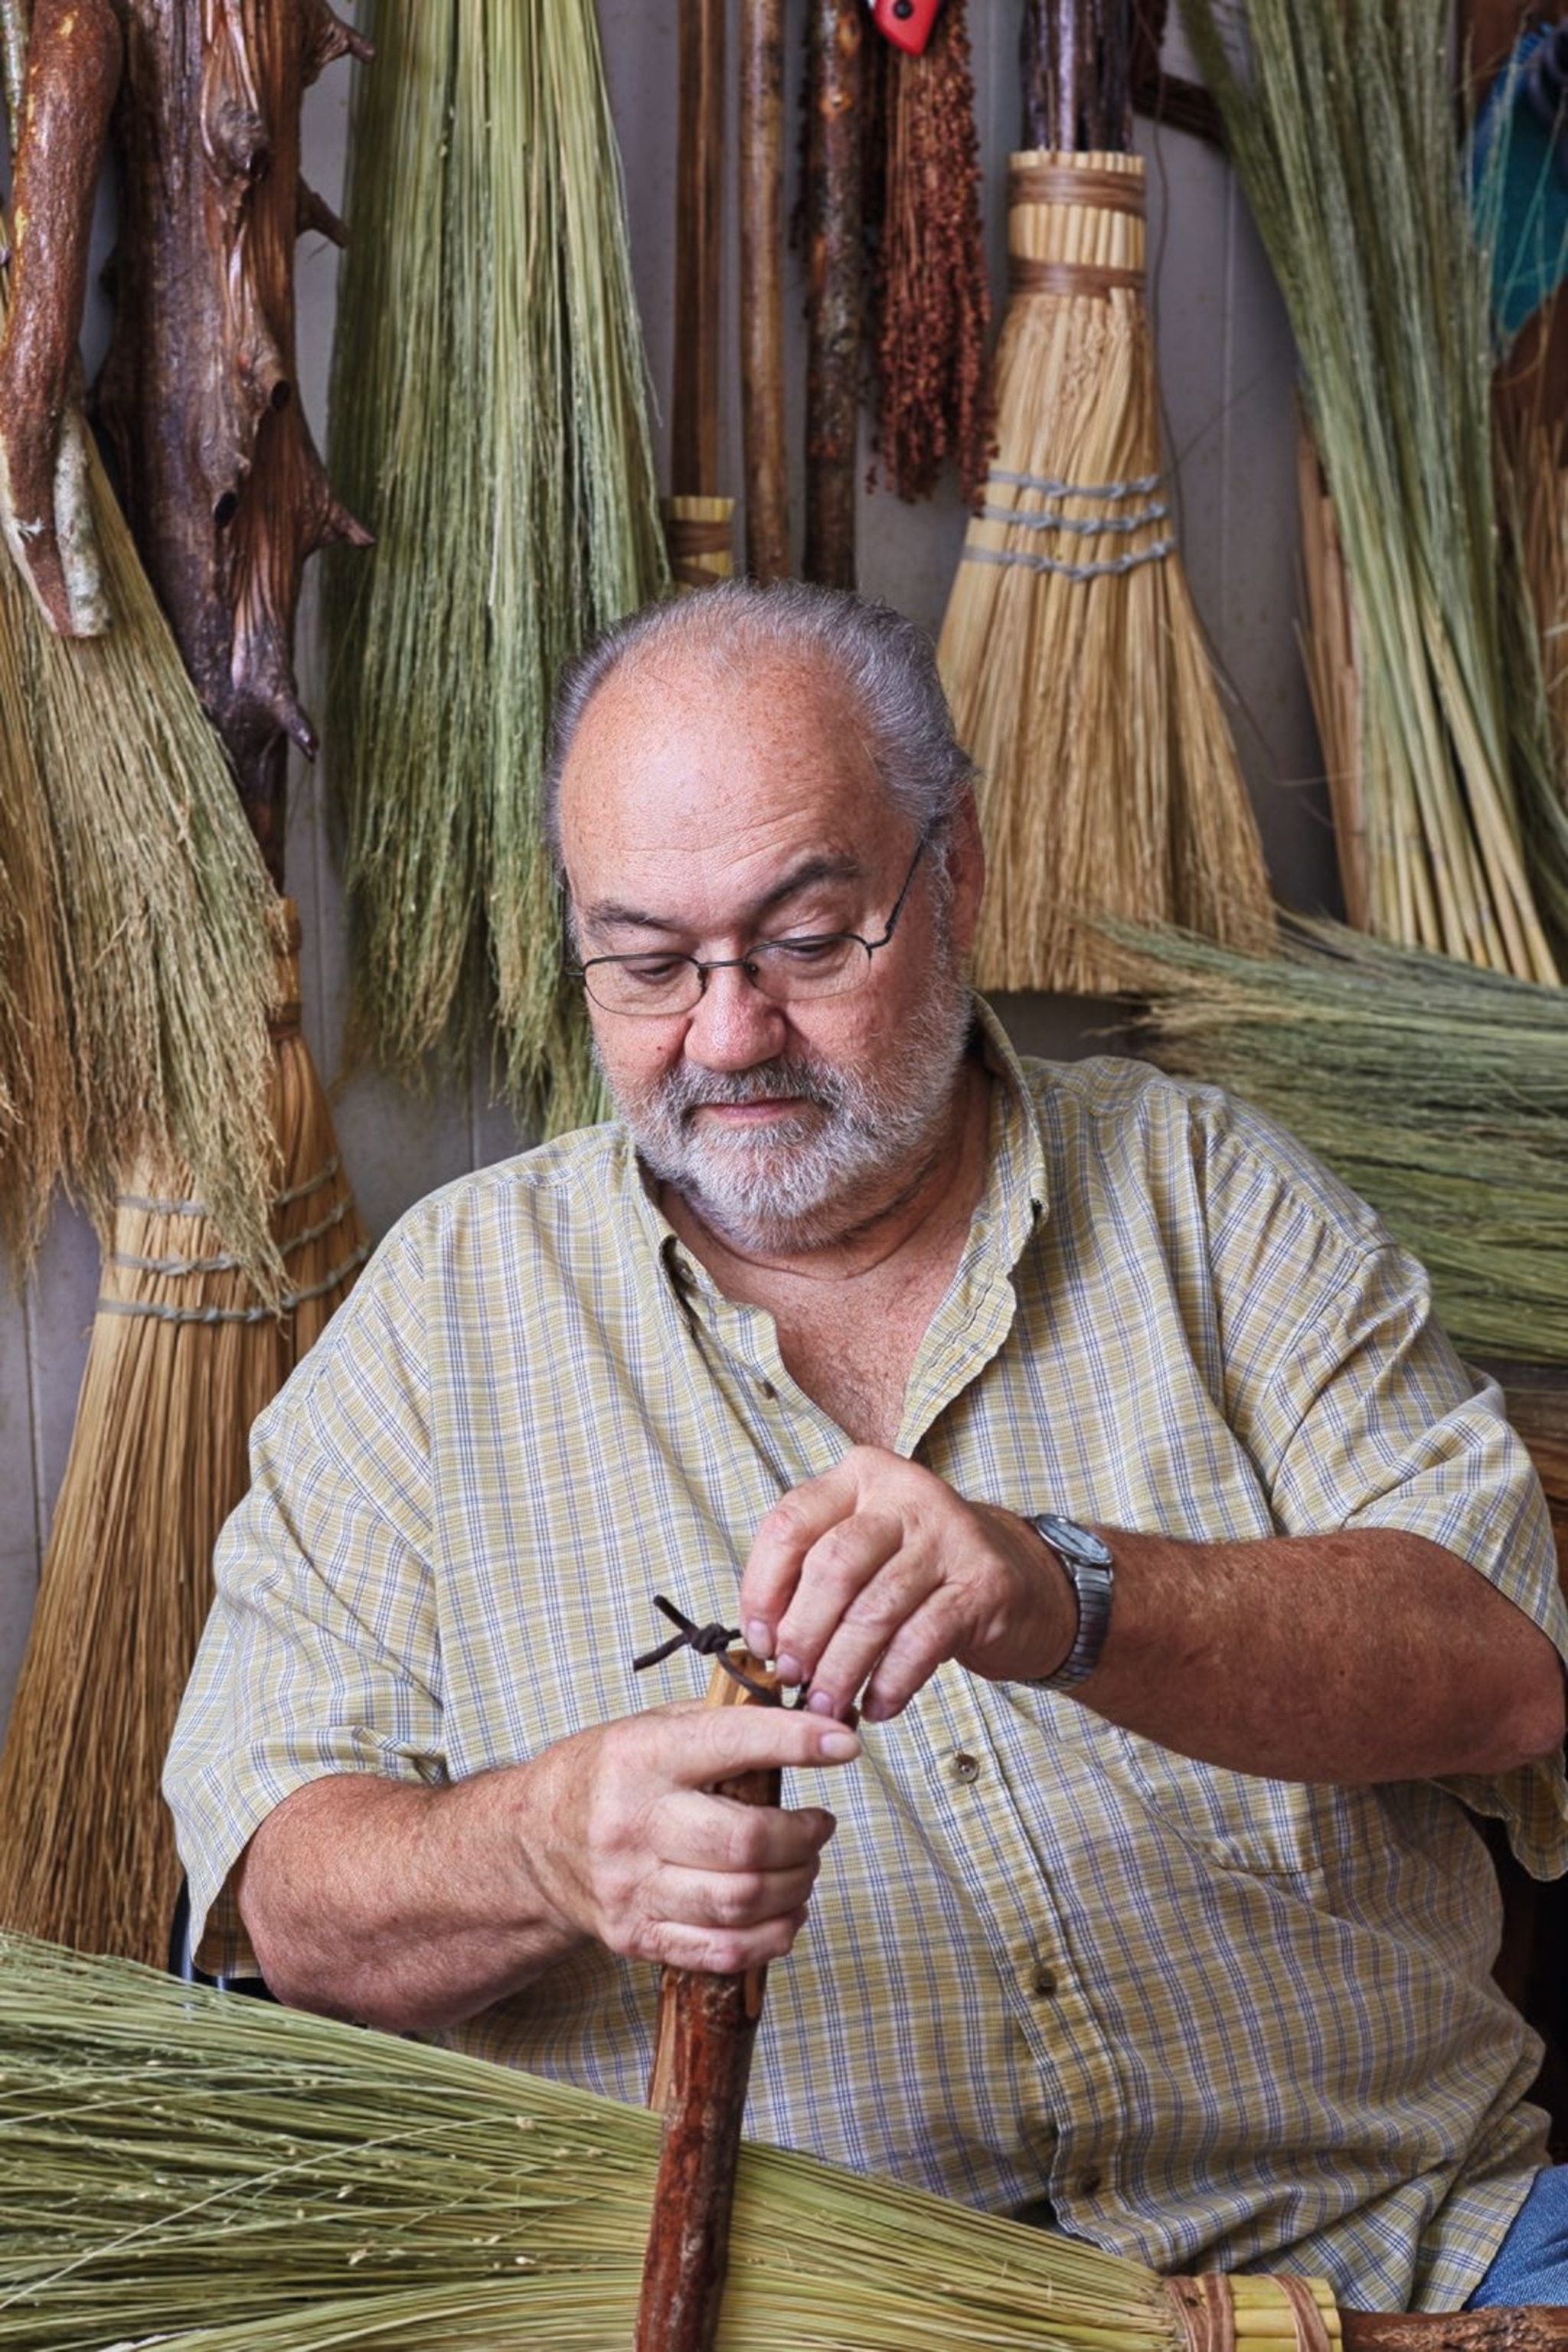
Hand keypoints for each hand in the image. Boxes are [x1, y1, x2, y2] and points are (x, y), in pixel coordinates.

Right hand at [525, 1701, 858, 1975]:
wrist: (531, 1842)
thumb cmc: (605, 1775)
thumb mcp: (650, 1727)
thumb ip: (722, 1722)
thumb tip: (805, 1720)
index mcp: (640, 1758)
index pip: (731, 1745)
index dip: (796, 1742)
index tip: (842, 1743)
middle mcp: (632, 1824)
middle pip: (745, 1842)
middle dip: (804, 1837)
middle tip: (819, 1826)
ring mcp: (631, 1888)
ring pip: (741, 1901)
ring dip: (795, 1887)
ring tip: (804, 1867)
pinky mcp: (635, 1936)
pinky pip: (722, 1951)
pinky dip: (771, 1937)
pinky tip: (785, 1913)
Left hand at [740, 1447, 1076, 1722]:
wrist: (1017, 1576)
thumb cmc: (917, 1569)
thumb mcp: (863, 1549)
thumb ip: (811, 1576)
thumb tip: (763, 1640)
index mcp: (860, 1476)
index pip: (791, 1524)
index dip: (763, 1588)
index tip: (760, 1640)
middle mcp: (905, 1493)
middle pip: (833, 1567)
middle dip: (804, 1632)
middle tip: (793, 1677)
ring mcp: (949, 1535)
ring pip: (875, 1610)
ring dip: (843, 1669)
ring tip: (828, 1706)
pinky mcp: (983, 1582)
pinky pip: (922, 1641)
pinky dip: (891, 1682)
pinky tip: (879, 1706)